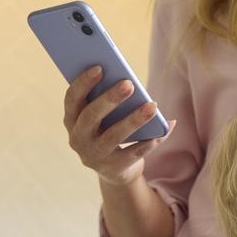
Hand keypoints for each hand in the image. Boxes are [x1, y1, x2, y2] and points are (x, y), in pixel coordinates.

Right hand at [63, 65, 174, 186]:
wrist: (115, 170)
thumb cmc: (110, 131)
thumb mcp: (105, 117)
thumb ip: (109, 99)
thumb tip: (130, 80)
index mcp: (72, 120)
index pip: (72, 99)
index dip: (83, 83)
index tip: (99, 67)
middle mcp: (78, 139)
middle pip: (91, 116)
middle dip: (110, 99)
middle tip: (129, 84)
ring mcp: (94, 156)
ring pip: (113, 136)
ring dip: (134, 120)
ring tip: (152, 105)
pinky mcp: (113, 169)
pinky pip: (134, 153)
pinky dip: (150, 141)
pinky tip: (165, 127)